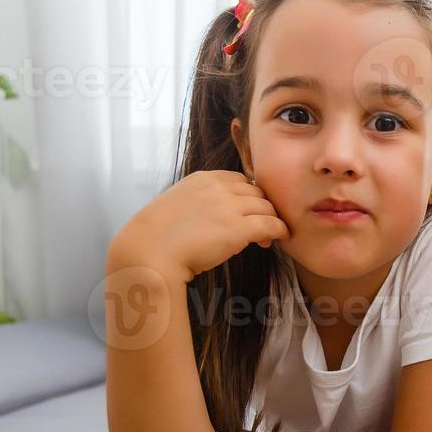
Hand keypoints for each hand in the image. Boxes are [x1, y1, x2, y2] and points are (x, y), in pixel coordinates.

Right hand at [110, 170, 290, 281]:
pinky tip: (281, 238)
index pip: (239, 180)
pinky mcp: (237, 228)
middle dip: (262, 209)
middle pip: (256, 192)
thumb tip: (214, 215)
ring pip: (266, 207)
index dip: (248, 196)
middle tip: (261, 229)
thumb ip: (199, 202)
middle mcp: (218, 188)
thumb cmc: (158, 237)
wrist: (149, 252)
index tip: (248, 211)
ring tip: (267, 238)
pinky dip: (280, 230)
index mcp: (203, 179)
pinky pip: (270, 224)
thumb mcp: (178, 205)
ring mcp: (228, 206)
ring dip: (271, 220)